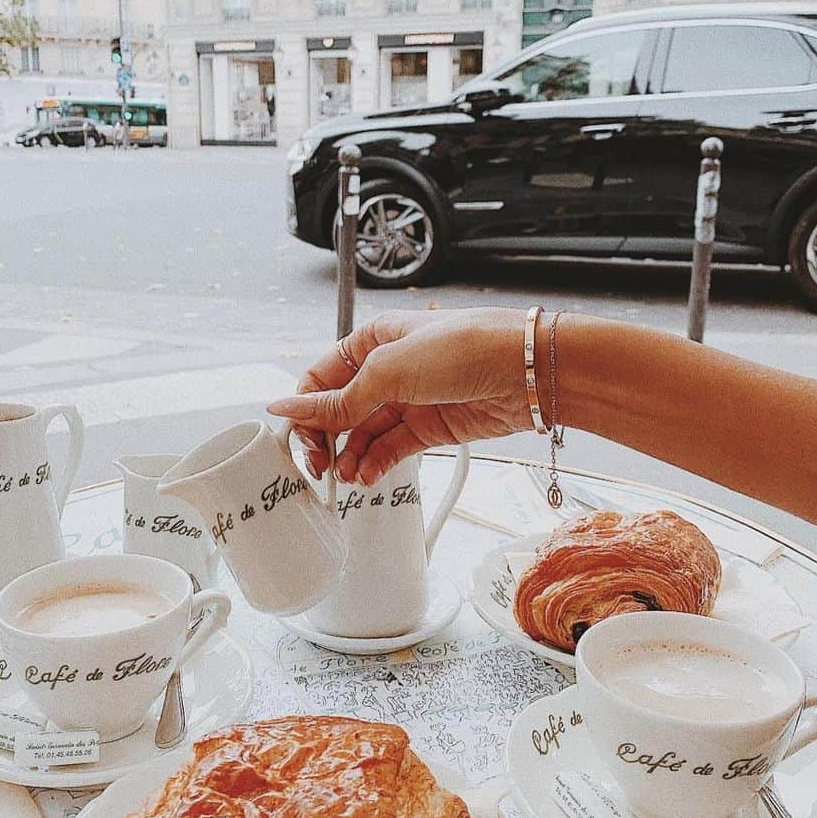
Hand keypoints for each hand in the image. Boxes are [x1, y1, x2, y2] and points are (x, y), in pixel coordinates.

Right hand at [267, 309, 529, 485]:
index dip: (306, 407)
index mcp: (372, 340)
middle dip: (326, 438)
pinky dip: (375, 464)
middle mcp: (388, 370)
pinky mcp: (430, 428)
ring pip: (364, 434)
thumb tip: (290, 407)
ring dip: (351, 457)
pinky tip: (366, 476)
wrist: (526, 371)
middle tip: (318, 465)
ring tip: (347, 477)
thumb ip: (340, 400)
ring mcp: (409, 400)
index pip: (322, 377)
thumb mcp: (388, 369)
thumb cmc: (464, 347)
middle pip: (340, 410)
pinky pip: (391, 449)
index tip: (295, 436)